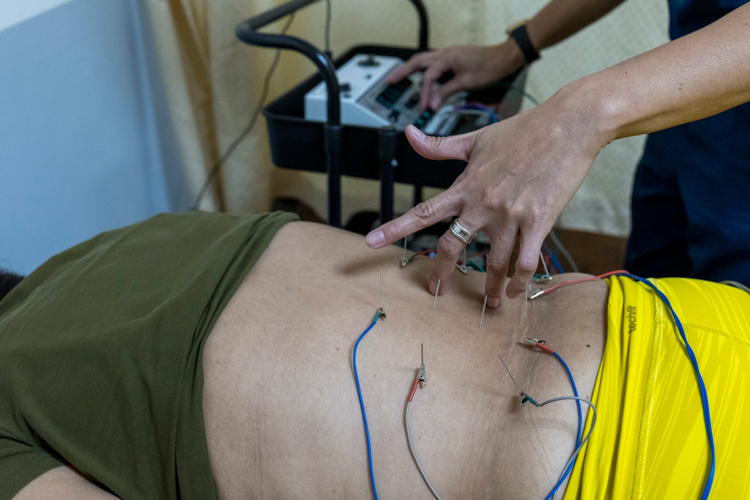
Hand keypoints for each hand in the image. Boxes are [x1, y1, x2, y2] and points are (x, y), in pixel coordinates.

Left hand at [365, 84, 609, 307]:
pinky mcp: (539, 222)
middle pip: (452, 247)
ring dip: (491, 287)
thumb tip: (409, 133)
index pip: (423, 212)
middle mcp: (483, 204)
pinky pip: (526, 261)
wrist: (568, 125)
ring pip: (493, 262)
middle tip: (435, 291)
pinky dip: (520, 281)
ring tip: (490, 303)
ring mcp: (511, 215)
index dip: (395, 228)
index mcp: (465, 186)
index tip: (371, 242)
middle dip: (440, 273)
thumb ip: (440, 145)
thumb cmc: (523, 130)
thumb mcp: (476, 137)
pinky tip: (517, 291)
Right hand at [387, 42, 525, 110]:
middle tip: (389, 82)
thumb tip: (432, 103)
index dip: (424, 94)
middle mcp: (445, 53)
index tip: (423, 108)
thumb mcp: (467, 83)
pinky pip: (433, 65)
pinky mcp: (452, 59)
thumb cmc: (490, 67)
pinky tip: (423, 81)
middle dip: (402, 72)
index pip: (428, 77)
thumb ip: (447, 92)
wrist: (505, 58)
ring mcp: (448, 55)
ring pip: (424, 61)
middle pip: (417, 62)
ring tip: (399, 79)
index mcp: (447, 57)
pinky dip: (425, 73)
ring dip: (411, 70)